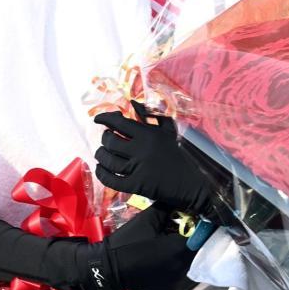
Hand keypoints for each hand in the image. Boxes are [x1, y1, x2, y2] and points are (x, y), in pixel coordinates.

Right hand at [77, 203, 194, 289]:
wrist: (107, 268)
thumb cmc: (127, 241)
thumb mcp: (148, 219)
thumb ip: (167, 208)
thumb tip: (181, 199)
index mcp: (178, 250)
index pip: (197, 234)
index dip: (194, 224)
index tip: (188, 217)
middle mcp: (181, 268)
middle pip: (194, 248)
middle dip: (188, 237)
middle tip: (177, 227)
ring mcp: (176, 280)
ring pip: (186, 260)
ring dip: (182, 250)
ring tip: (168, 240)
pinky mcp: (168, 287)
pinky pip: (178, 270)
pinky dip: (174, 262)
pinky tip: (162, 255)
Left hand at [94, 102, 212, 215]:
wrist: (191, 184)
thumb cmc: (179, 156)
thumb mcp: (169, 132)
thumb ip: (152, 116)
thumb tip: (133, 103)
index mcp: (149, 134)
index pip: (119, 123)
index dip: (104, 118)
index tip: (97, 119)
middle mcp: (142, 150)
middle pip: (111, 141)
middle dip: (104, 138)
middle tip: (106, 139)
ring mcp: (138, 169)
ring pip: (108, 160)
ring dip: (101, 155)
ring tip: (102, 153)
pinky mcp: (136, 186)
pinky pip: (111, 180)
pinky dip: (102, 174)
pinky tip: (101, 168)